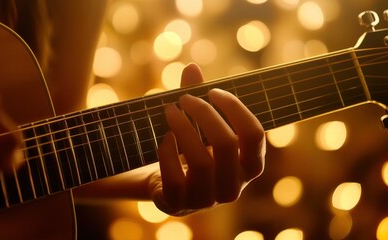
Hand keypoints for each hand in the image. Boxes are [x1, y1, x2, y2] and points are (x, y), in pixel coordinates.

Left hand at [150, 63, 265, 214]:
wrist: (168, 184)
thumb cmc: (191, 149)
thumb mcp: (198, 124)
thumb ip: (197, 97)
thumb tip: (191, 67)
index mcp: (249, 166)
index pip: (254, 135)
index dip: (234, 108)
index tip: (213, 91)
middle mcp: (234, 187)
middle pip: (226, 144)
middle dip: (203, 113)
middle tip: (184, 97)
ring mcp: (208, 200)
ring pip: (201, 161)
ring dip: (182, 128)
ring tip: (169, 110)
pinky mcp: (181, 205)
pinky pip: (175, 178)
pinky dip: (167, 154)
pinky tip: (164, 139)